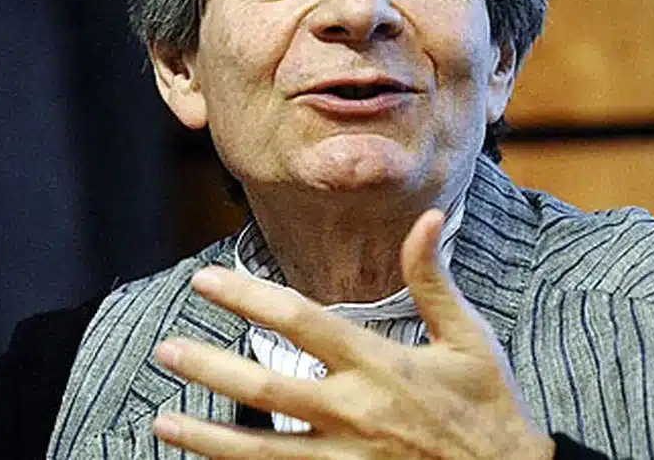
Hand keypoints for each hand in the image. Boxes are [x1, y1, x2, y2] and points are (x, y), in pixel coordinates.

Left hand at [151, 210, 554, 459]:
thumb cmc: (490, 410)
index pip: (297, 320)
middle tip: (166, 351)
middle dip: (209, 367)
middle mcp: (353, 412)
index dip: (246, 296)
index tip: (204, 281)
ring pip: (260, 450)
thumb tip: (426, 218)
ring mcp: (345, 459)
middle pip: (264, 387)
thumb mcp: (470, 338)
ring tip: (163, 421)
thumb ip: (432, 280)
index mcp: (378, 364)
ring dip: (207, 435)